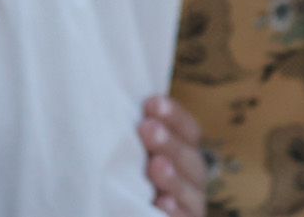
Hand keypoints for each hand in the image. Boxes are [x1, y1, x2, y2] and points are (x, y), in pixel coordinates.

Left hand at [138, 95, 207, 216]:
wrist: (134, 205)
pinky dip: (174, 211)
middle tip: (148, 128)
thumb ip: (138, 130)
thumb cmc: (132, 169)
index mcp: (184, 150)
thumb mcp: (138, 147)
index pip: (188, 130)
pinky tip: (162, 202)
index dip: (174, 115)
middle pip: (188, 157)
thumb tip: (111, 97)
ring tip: (156, 165)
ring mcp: (190, 202)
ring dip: (172, 177)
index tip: (152, 103)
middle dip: (168, 142)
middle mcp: (192, 174)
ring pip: (188, 190)